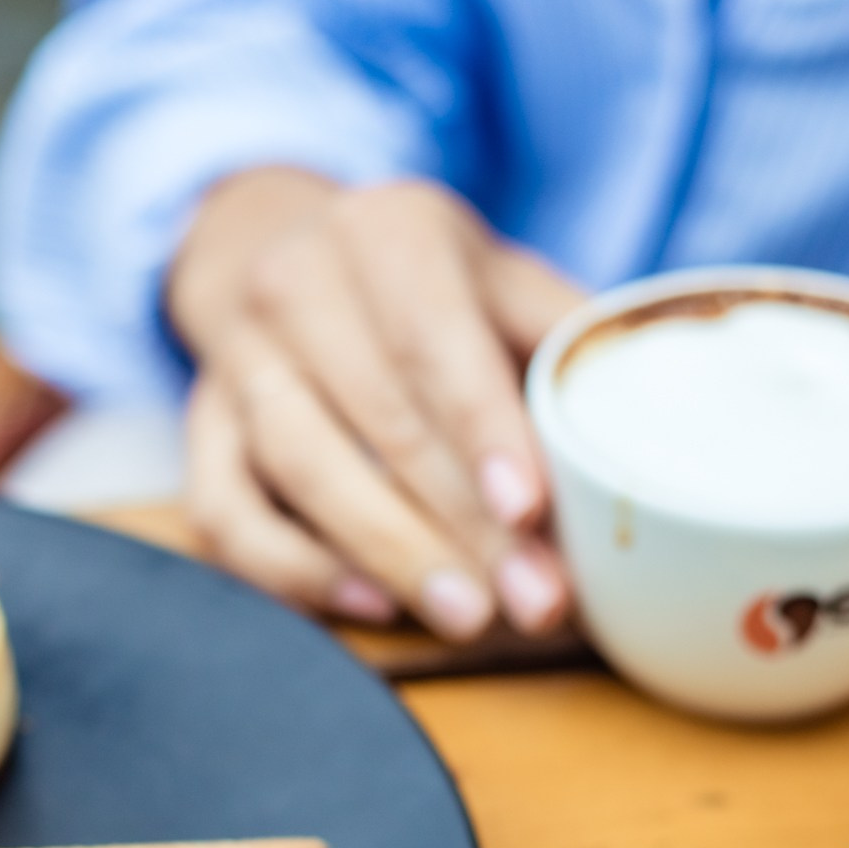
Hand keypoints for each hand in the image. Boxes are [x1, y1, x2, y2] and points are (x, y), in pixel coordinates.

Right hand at [168, 168, 582, 638]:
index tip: (529, 509)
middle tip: (532, 601)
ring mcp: (236, 360)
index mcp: (386, 231)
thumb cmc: (414, 281)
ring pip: (301, 468)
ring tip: (467, 616)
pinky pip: (226, 514)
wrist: (272, 244)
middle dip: (461, 523)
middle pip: (379, 419)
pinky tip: (369, 606)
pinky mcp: (199, 430)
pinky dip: (295, 569)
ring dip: (388, 554)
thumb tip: (649, 426)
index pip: (432, 339)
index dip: (481, 430)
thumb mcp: (495, 274)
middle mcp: (296, 284)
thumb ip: (564, 336)